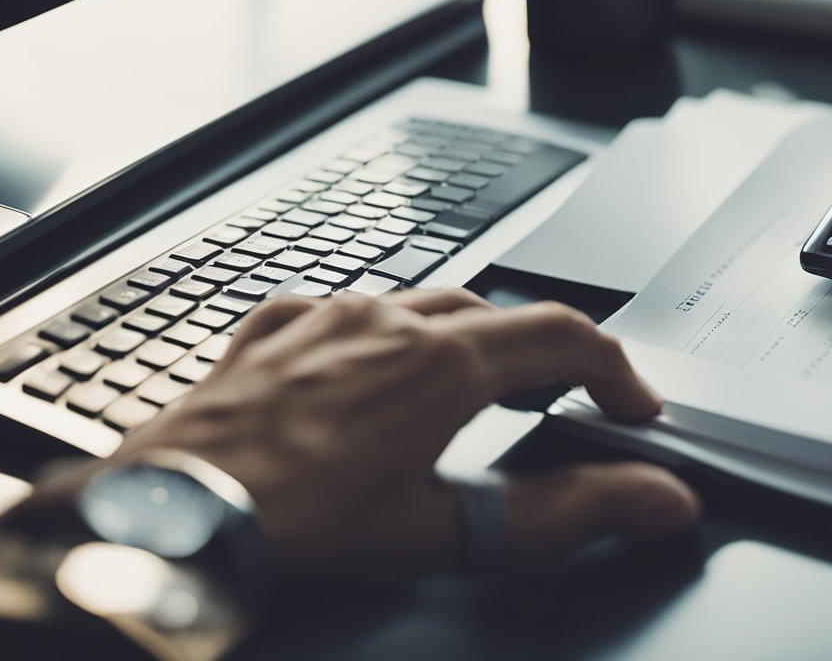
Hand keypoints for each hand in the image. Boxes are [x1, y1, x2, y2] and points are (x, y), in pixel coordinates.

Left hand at [36, 290, 699, 580]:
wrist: (174, 513)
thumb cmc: (300, 524)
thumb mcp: (447, 531)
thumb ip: (567, 515)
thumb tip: (656, 502)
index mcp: (443, 364)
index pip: (564, 335)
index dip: (614, 369)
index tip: (630, 406)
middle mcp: (388, 319)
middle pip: (499, 314)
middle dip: (545, 355)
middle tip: (560, 401)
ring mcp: (326, 315)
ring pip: (423, 301)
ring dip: (467, 337)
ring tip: (475, 383)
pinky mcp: (275, 327)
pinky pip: (345, 307)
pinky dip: (382, 331)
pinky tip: (371, 366)